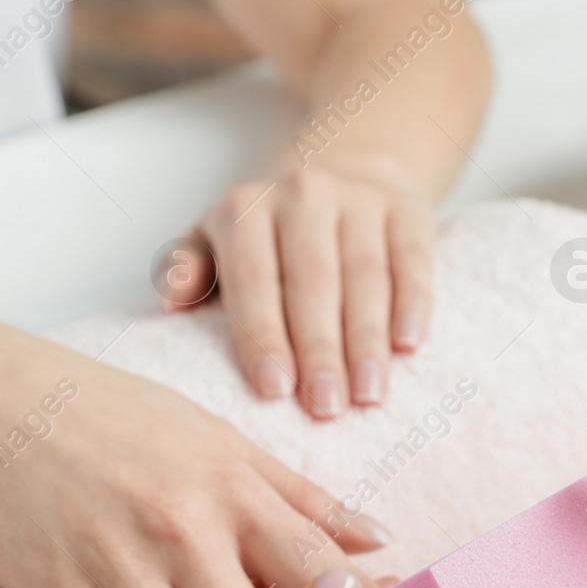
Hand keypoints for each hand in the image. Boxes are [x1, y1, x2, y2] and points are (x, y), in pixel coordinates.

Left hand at [162, 163, 433, 418]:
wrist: (341, 179)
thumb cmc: (268, 238)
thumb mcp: (214, 242)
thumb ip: (187, 269)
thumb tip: (172, 300)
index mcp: (245, 211)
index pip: (254, 281)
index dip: (263, 337)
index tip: (274, 391)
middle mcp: (302, 195)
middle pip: (313, 283)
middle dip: (319, 351)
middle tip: (325, 408)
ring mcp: (359, 200)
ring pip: (365, 277)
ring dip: (367, 341)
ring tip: (368, 395)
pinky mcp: (407, 211)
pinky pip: (413, 261)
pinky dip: (413, 304)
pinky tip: (409, 345)